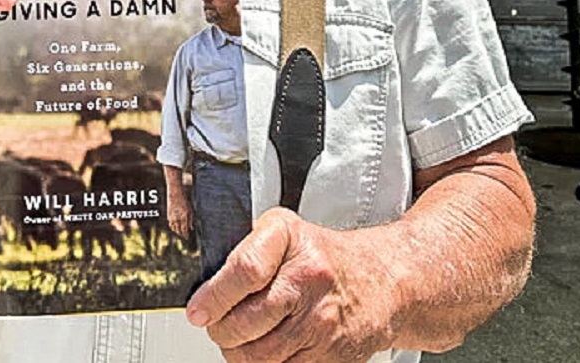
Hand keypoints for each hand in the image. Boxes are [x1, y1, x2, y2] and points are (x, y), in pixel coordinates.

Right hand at [168, 186, 193, 238]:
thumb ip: (191, 220)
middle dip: (181, 234)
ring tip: (179, 233)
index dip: (185, 234)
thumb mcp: (190, 209)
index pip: (184, 229)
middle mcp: (177, 217)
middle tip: (183, 236)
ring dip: (176, 231)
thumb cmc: (184, 200)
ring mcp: (172, 216)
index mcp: (184, 216)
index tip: (186, 238)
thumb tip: (192, 228)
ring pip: (173, 227)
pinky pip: (170, 223)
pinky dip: (172, 226)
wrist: (175, 193)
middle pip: (178, 230)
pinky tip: (174, 227)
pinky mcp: (168, 214)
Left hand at [185, 208, 395, 362]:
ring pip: (261, 355)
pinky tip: (264, 350)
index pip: (244, 271)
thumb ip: (245, 248)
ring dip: (238, 353)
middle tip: (215, 325)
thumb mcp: (284, 230)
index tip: (198, 310)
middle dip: (220, 330)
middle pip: (247, 322)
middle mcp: (308, 279)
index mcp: (290, 240)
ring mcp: (322, 321)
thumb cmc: (324, 255)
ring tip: (237, 339)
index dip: (214, 296)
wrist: (382, 280)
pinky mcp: (332, 356)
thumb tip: (206, 285)